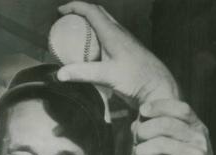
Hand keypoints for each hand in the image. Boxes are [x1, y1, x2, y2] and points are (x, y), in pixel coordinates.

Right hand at [56, 1, 178, 105]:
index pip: (91, 11)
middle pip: (98, 13)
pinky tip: (91, 50)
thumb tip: (59, 74)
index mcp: (112, 33)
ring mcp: (124, 41)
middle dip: (81, 11)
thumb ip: (82, 74)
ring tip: (76, 32)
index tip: (60, 11)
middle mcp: (119, 32)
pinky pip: (108, 37)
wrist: (156, 85)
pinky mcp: (126, 51)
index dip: (74, 7)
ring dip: (89, 23)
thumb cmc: (134, 78)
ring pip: (104, 24)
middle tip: (66, 19)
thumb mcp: (105, 75)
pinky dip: (96, 37)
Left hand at [130, 99, 215, 154]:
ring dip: (140, 151)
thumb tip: (136, 123)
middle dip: (144, 131)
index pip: (180, 109)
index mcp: (197, 128)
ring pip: (159, 145)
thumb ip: (161, 134)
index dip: (160, 106)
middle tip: (135, 142)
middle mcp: (199, 139)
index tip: (143, 110)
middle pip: (166, 125)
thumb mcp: (178, 147)